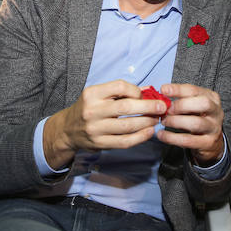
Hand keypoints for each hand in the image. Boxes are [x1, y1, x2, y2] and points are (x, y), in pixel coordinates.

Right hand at [43, 80, 163, 168]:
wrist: (68, 130)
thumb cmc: (89, 108)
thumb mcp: (99, 95)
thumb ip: (122, 92)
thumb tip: (149, 91)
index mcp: (92, 93)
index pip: (120, 87)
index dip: (136, 90)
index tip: (144, 95)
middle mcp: (92, 110)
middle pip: (126, 107)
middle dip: (148, 107)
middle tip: (162, 107)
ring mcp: (95, 129)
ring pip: (127, 126)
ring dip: (147, 122)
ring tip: (157, 119)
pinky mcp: (99, 143)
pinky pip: (124, 141)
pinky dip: (140, 137)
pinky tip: (149, 132)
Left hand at [155, 83, 224, 165]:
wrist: (210, 140)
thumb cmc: (197, 117)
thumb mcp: (192, 105)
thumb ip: (180, 99)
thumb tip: (161, 97)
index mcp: (212, 97)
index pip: (195, 90)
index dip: (178, 89)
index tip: (163, 90)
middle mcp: (216, 112)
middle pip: (203, 104)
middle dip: (182, 105)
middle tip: (166, 109)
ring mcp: (214, 128)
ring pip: (196, 123)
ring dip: (175, 121)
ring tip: (163, 121)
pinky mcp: (208, 143)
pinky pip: (188, 140)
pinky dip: (172, 138)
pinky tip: (161, 135)